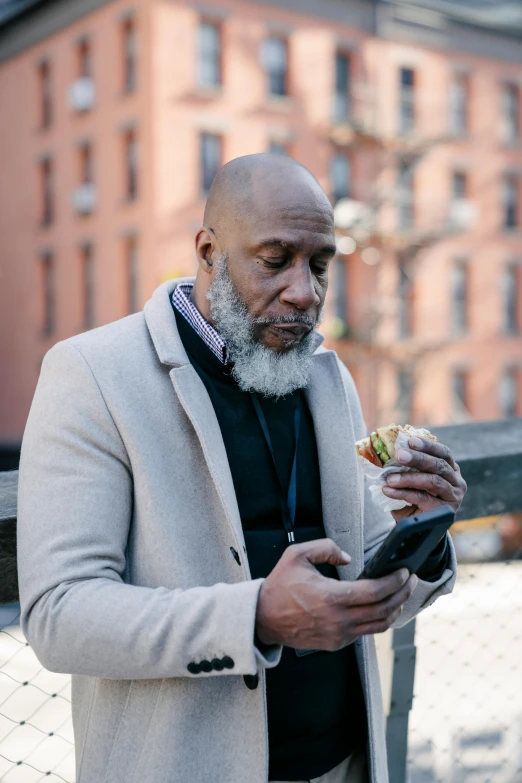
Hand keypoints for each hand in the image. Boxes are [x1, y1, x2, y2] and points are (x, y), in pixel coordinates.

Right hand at [255, 538, 417, 650]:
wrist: (262, 618)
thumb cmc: (280, 585)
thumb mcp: (297, 554)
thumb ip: (325, 548)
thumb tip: (348, 558)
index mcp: (332, 597)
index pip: (376, 591)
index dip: (395, 581)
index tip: (405, 572)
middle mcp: (339, 620)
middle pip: (384, 610)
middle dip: (403, 594)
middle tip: (411, 581)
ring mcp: (339, 635)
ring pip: (379, 626)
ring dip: (395, 609)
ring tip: (402, 595)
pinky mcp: (336, 643)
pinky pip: (365, 633)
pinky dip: (378, 620)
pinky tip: (382, 607)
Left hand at [383, 436, 466, 521]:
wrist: (421, 528)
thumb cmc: (415, 498)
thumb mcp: (412, 480)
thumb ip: (405, 468)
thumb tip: (384, 455)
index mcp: (451, 468)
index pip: (443, 452)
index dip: (428, 446)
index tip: (411, 440)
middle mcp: (456, 481)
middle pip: (439, 465)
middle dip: (418, 458)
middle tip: (399, 454)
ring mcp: (453, 496)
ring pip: (433, 481)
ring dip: (409, 478)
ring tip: (390, 478)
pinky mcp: (445, 511)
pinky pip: (423, 499)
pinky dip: (404, 493)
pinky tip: (389, 491)